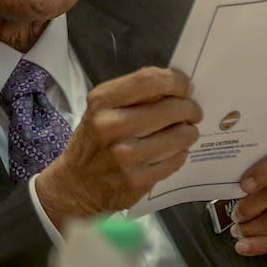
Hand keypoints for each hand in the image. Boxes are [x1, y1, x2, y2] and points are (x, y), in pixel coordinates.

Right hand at [36, 67, 201, 229]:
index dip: (176, 81)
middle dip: (190, 108)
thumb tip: (175, 89)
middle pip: (171, 108)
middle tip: (193, 111)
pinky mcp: (137, 180)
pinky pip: (175, 161)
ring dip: (189, 132)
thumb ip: (133, 96)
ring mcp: (125, 156)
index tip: (186, 86)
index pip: (149, 80)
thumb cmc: (92, 142)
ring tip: (187, 131)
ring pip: (179, 136)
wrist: (74, 185)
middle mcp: (111, 126)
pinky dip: (180, 153)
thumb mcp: (101, 110)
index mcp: (102, 102)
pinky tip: (174, 151)